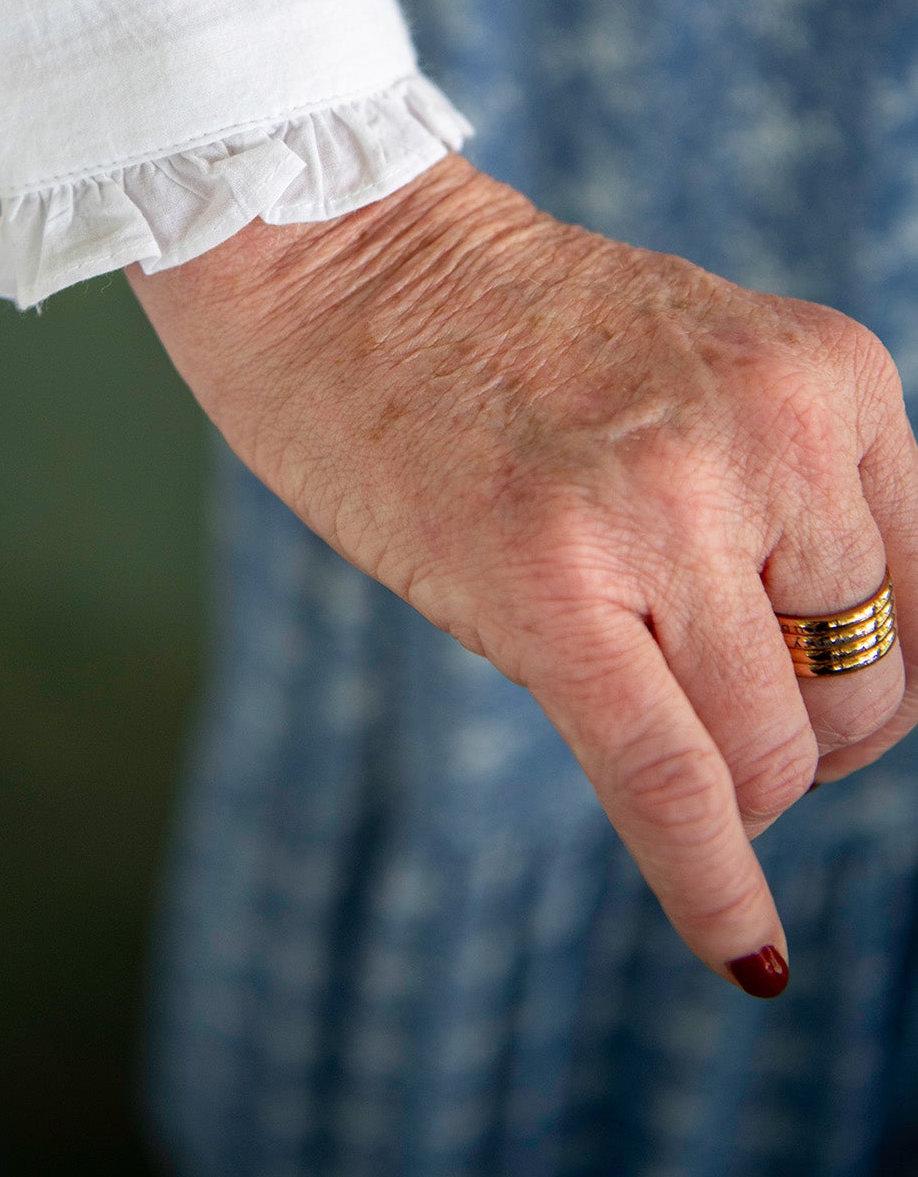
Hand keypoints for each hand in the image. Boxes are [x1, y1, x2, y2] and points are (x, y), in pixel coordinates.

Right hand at [127, 155, 917, 991]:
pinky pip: (672, 780)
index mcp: (831, 375)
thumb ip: (784, 494)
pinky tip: (744, 950)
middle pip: (860, 687)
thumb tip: (825, 702)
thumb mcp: (698, 368)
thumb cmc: (501, 325)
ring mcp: (664, 503)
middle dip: (799, 735)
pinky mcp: (549, 578)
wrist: (336, 251)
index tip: (818, 710)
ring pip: (773, 749)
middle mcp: (775, 432)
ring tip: (643, 720)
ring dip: (734, 784)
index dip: (868, 678)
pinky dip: (714, 886)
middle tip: (707, 711)